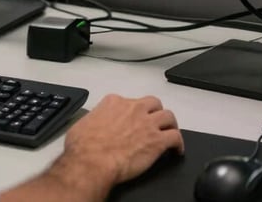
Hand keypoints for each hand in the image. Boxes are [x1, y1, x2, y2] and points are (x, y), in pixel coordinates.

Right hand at [64, 94, 183, 184]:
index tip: (132, 120)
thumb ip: (93, 120)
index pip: (129, 101)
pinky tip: (176, 150)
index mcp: (114, 102)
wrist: (92, 161)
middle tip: (155, 122)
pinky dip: (178, 144)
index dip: (132, 112)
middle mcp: (133, 108)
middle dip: (155, 111)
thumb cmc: (84, 146)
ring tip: (170, 132)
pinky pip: (175, 137)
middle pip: (153, 103)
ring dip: (170, 125)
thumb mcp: (83, 124)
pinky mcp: (157, 141)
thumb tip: (91, 125)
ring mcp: (146, 123)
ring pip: (168, 116)